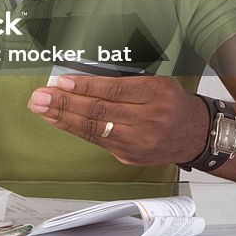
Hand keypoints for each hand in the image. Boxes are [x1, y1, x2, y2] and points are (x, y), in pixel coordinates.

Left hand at [27, 75, 209, 165]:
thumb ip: (125, 82)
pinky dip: (73, 128)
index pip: (115, 90)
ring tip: (41, 107)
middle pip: (100, 111)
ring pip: (94, 128)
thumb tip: (81, 81)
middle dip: (65, 103)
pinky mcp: (129, 155)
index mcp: (156, 94)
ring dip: (62, 117)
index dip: (86, 87)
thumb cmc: (171, 103)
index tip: (62, 82)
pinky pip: (96, 140)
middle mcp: (148, 120)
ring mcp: (138, 141)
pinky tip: (56, 120)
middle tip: (40, 96)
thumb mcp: (157, 83)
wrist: (195, 135)